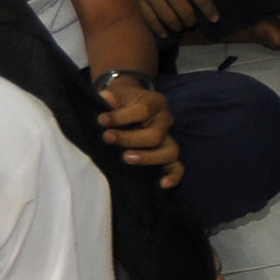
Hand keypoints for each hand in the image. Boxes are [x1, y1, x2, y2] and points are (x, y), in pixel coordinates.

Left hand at [100, 73, 186, 188]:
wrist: (131, 105)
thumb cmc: (122, 101)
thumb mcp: (117, 94)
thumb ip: (111, 98)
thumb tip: (105, 97)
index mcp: (154, 102)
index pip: (143, 110)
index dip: (122, 116)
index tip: (101, 120)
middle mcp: (166, 120)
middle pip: (155, 134)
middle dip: (130, 139)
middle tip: (108, 138)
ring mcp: (169, 138)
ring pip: (170, 151)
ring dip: (148, 157)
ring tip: (126, 158)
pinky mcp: (168, 154)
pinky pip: (178, 167)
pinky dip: (173, 176)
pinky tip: (163, 185)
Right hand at [130, 0, 222, 34]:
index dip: (209, 9)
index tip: (214, 19)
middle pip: (183, 9)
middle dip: (191, 20)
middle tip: (193, 23)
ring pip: (167, 16)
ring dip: (176, 25)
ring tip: (180, 27)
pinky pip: (147, 17)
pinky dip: (157, 28)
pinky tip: (163, 33)